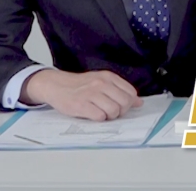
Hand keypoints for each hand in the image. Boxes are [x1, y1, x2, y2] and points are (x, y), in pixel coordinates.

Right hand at [21, 69, 142, 120]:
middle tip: (111, 112)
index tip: (120, 106)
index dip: (128, 103)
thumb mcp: (102, 82)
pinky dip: (98, 119)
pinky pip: (99, 117)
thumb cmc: (80, 85)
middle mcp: (101, 83)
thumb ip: (120, 91)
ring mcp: (91, 94)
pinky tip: (92, 114)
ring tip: (101, 113)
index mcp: (109, 77)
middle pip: (125, 103)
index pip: (131, 93)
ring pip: (114, 110)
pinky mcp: (81, 105)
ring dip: (109, 116)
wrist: (56, 85)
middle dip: (120, 111)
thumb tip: (139, 102)